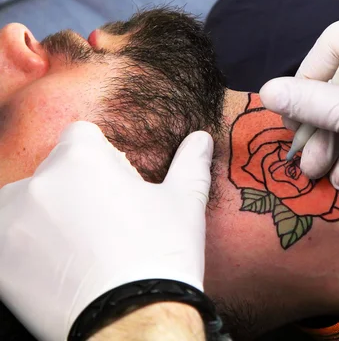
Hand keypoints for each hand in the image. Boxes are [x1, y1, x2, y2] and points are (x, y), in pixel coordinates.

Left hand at [0, 121, 213, 340]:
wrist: (132, 321)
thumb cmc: (161, 254)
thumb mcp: (184, 203)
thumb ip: (190, 163)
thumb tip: (202, 139)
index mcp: (81, 159)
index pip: (82, 136)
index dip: (103, 158)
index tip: (118, 186)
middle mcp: (38, 182)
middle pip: (56, 171)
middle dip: (77, 188)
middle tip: (107, 225)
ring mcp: (11, 223)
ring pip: (29, 204)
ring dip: (48, 217)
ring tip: (83, 251)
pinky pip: (11, 241)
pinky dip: (29, 250)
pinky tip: (61, 271)